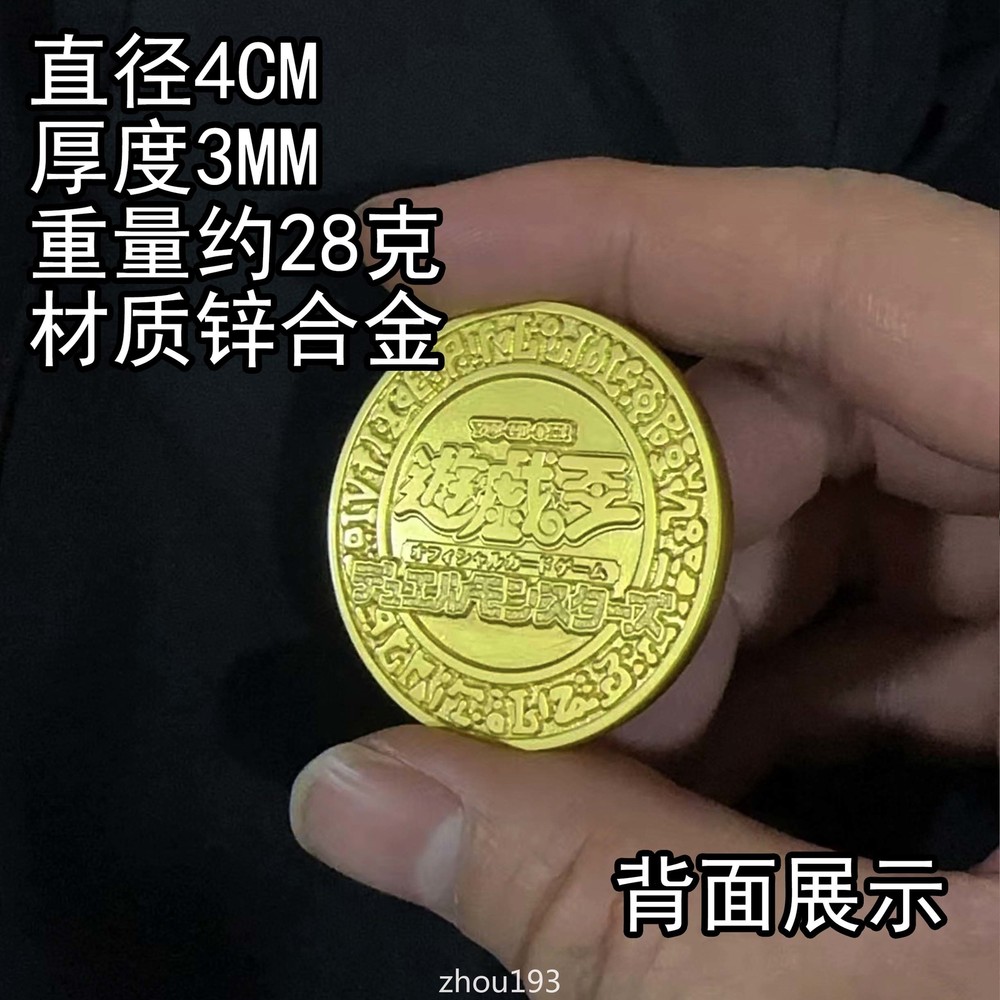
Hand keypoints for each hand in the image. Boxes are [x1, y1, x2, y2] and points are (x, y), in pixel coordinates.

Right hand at [290, 161, 998, 997]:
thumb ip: (628, 908)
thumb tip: (355, 795)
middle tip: (541, 623)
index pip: (851, 265)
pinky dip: (785, 655)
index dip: (616, 237)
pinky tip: (707, 754)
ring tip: (626, 724)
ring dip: (704, 591)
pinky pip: (910, 583)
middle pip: (830, 381)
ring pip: (858, 484)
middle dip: (647, 493)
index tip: (432, 249)